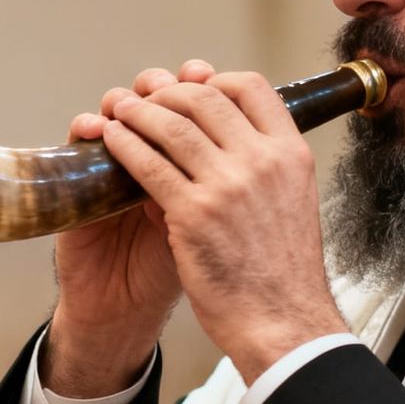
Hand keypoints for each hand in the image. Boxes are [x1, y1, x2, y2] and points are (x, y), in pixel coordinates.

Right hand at [42, 60, 214, 397]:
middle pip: (158, 98)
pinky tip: (98, 127)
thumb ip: (228, 186)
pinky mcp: (79, 182)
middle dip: (166, 88)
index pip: (197, 106)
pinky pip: (81, 143)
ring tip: (131, 100)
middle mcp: (154, 155)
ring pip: (117, 109)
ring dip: (126, 99)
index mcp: (193, 162)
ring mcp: (113, 163)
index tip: (206, 75)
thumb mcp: (216, 226)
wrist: (130, 312)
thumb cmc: (184, 274)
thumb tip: (256, 141)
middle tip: (169, 84)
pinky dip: (88, 129)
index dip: (202, 86)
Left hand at [100, 71, 348, 383]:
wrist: (282, 323)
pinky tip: (111, 140)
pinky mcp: (192, 214)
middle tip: (148, 98)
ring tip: (120, 110)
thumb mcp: (293, 204)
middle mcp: (262, 161)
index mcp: (291, 155)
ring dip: (138, 111)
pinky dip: (124, 145)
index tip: (196, 86)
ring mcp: (227, 185)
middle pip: (204, 98)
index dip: (218, 80)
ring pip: (171, 125)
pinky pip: (148, 163)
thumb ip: (267, 169)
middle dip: (168, 92)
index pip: (253, 89)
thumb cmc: (286, 274)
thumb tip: (234, 144)